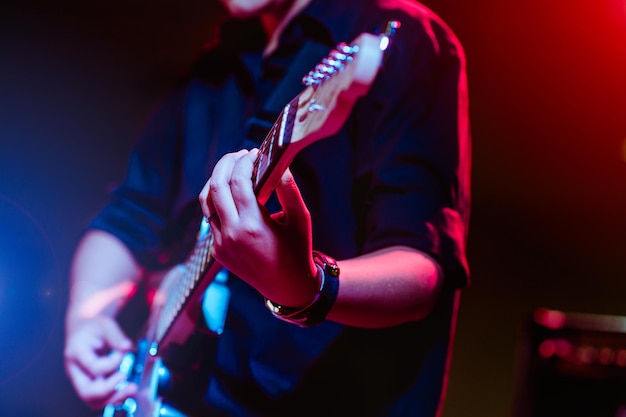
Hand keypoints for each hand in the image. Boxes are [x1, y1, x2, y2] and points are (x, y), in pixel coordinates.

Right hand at [64, 316, 136, 408]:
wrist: (82, 330)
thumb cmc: (93, 327)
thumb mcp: (104, 324)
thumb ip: (116, 335)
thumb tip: (127, 347)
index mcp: (76, 353)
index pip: (94, 367)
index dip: (112, 363)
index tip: (122, 353)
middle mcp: (74, 370)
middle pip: (87, 391)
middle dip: (110, 390)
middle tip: (129, 382)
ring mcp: (80, 380)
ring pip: (92, 401)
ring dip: (113, 398)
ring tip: (131, 389)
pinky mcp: (88, 384)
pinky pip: (98, 399)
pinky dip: (113, 397)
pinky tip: (126, 389)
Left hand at [199, 149, 319, 307]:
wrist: (287, 287)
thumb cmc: (297, 251)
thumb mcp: (301, 219)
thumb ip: (289, 190)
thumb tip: (280, 165)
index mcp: (252, 226)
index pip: (238, 182)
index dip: (244, 162)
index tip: (255, 153)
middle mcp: (232, 235)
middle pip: (216, 187)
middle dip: (225, 164)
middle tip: (239, 155)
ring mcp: (221, 245)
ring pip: (206, 202)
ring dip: (217, 181)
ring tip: (232, 170)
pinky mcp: (217, 251)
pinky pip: (211, 219)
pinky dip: (219, 202)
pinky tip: (233, 195)